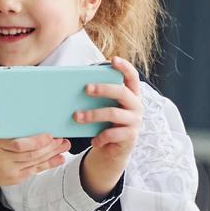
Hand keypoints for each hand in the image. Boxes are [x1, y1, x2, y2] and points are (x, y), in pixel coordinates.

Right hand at [0, 133, 71, 185]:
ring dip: (52, 155)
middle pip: (31, 155)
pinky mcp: (15, 180)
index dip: (36, 141)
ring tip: (64, 147)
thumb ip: (13, 133)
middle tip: (62, 140)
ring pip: (35, 163)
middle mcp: (3, 161)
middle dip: (50, 147)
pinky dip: (47, 164)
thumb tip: (37, 126)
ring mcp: (9, 173)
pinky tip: (58, 159)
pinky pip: (34, 171)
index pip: (19, 145)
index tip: (49, 135)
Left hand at [76, 56, 143, 198]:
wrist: (114, 151)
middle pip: (121, 92)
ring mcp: (135, 121)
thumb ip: (98, 97)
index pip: (132, 77)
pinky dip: (100, 137)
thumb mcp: (104, 108)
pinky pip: (113, 134)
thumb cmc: (106, 124)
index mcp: (131, 94)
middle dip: (103, 89)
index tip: (114, 59)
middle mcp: (136, 106)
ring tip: (76, 117)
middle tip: (86, 88)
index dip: (125, 67)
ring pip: (113, 114)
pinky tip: (93, 140)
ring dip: (93, 115)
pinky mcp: (130, 136)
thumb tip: (73, 85)